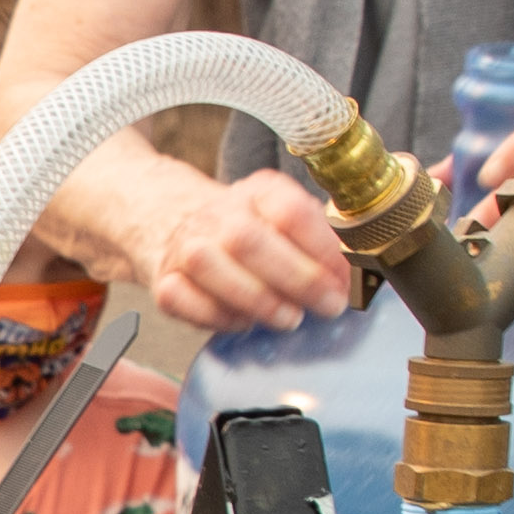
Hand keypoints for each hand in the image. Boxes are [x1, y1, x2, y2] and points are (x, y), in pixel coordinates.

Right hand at [96, 151, 357, 336]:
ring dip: (256, 299)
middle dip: (296, 279)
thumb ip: (321, 243)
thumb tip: (349, 279)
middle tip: (326, 306)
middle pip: (247, 239)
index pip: (289, 210)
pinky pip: (180, 298)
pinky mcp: (164, 279)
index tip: (342, 281)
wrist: (182, 222)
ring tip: (288, 319)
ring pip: (209, 266)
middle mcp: (218, 213)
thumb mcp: (290, 221)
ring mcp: (185, 245)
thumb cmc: (253, 231)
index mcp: (258, 191)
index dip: (321, 249)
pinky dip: (215, 316)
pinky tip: (244, 322)